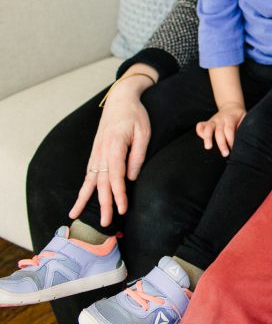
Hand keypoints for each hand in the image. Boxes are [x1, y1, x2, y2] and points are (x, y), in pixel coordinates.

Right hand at [69, 75, 153, 226]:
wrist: (121, 99)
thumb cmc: (136, 115)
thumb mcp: (144, 132)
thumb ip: (138, 155)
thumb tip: (132, 178)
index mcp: (114, 146)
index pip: (116, 176)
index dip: (119, 194)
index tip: (123, 209)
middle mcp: (101, 152)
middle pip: (101, 182)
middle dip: (103, 204)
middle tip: (104, 223)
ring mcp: (96, 152)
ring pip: (90, 180)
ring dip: (85, 199)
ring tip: (75, 216)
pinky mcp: (95, 153)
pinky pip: (88, 174)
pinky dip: (83, 188)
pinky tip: (79, 199)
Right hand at [195, 105, 245, 156]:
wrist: (231, 106)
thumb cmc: (239, 116)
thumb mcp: (245, 118)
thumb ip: (244, 126)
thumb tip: (245, 138)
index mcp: (230, 118)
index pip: (229, 130)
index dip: (231, 140)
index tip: (233, 148)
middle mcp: (220, 119)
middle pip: (219, 131)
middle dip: (222, 144)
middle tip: (225, 153)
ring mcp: (213, 120)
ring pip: (208, 128)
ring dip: (207, 138)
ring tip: (208, 147)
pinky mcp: (208, 122)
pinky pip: (200, 125)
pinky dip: (199, 132)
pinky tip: (202, 139)